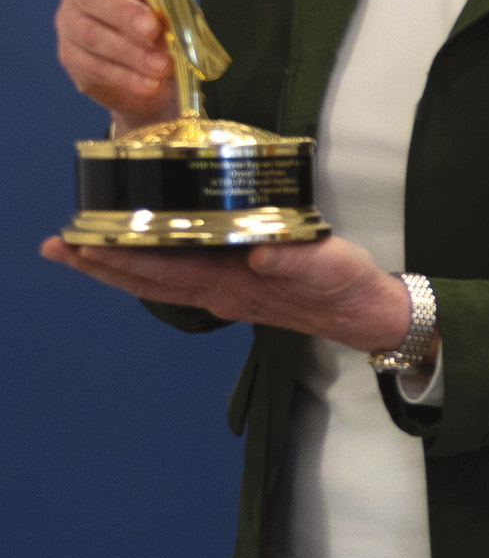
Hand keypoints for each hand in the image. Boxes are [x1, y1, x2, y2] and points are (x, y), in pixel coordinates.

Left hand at [40, 236, 413, 352]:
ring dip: (115, 266)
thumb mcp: (330, 265)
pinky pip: (176, 277)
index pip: (163, 270)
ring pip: (156, 280)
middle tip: (55, 245)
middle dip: (100, 262)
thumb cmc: (347, 286)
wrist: (364, 314)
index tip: (83, 243)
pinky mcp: (233, 284)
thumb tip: (258, 252)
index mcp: (234, 283)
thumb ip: (296, 258)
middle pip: (146, 278)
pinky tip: (134, 255)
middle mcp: (219, 291)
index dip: (121, 256)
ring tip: (78, 250)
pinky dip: (146, 267)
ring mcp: (223, 291)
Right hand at [55, 0, 178, 133]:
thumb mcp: (172, 12)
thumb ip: (168, 7)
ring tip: (162, 66)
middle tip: (153, 29)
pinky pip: (93, 66)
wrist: (152, 76)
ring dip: (130, 52)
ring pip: (91, 34)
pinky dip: (126, 76)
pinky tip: (150, 83)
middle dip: (124, 12)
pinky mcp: (70, 57)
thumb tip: (171, 18)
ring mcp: (70, 22)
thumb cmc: (164, 29)